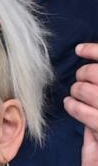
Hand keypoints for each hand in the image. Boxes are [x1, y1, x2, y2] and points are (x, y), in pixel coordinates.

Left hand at [66, 42, 97, 165]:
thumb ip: (97, 100)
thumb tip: (87, 75)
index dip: (97, 53)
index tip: (82, 49)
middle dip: (88, 73)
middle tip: (78, 78)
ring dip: (81, 90)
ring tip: (74, 94)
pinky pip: (92, 115)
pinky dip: (77, 107)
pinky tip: (70, 105)